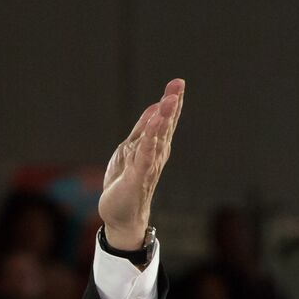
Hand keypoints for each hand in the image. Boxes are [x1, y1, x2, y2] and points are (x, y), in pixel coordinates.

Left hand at [99, 78, 184, 249]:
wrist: (120, 216)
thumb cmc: (126, 184)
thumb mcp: (131, 150)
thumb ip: (143, 130)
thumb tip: (155, 107)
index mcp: (154, 148)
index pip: (164, 121)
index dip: (171, 102)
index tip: (178, 82)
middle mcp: (155, 156)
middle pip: (165, 126)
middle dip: (171, 105)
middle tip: (178, 85)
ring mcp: (147, 167)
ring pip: (156, 139)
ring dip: (163, 119)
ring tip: (169, 100)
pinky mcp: (137, 178)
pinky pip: (145, 157)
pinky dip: (150, 142)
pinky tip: (155, 128)